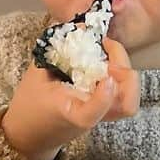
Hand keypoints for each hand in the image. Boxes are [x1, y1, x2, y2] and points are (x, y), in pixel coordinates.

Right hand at [1, 36, 138, 159]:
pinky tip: (107, 58)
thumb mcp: (36, 75)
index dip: (103, 98)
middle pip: (126, 106)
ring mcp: (103, 115)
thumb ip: (57, 52)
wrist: (31, 132)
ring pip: (130, 102)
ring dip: (127, 74)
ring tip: (109, 51)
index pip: (91, 114)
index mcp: (70, 113)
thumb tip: (82, 27)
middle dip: (127, 75)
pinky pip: (124, 94)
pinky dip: (122, 74)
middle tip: (109, 48)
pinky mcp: (106, 110)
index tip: (105, 78)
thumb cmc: (30, 104)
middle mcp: (92, 117)